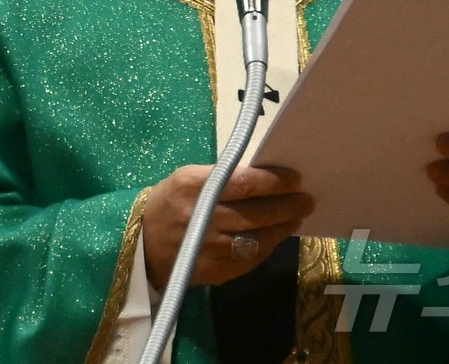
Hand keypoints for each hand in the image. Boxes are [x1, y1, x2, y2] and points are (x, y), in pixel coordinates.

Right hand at [142, 165, 312, 288]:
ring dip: (282, 228)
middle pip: (257, 213)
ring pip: (258, 239)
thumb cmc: (169, 202)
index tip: (296, 179)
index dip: (275, 182)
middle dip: (288, 206)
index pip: (245, 184)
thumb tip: (264, 178)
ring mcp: (209, 248)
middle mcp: (203, 218)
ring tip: (295, 218)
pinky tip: (275, 237)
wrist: (141, 243)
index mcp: (194, 187)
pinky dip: (267, 247)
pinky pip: (250, 260)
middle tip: (307, 200)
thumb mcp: (187, 178)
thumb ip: (222, 176)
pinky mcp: (213, 271)